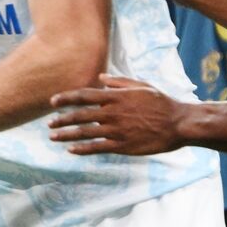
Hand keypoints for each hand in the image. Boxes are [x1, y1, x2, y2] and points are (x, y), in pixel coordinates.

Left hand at [48, 75, 186, 155]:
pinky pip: (98, 148)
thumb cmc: (160, 102)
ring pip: (85, 133)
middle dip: (61, 119)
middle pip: (80, 115)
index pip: (84, 96)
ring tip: (53, 137)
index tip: (52, 102)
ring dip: (66, 135)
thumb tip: (100, 77)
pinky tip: (71, 150)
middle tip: (49, 124)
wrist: (178, 123)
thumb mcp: (140, 86)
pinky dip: (82, 149)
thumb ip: (118, 82)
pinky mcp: (122, 146)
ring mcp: (116, 130)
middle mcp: (112, 113)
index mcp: (115, 97)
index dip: (66, 98)